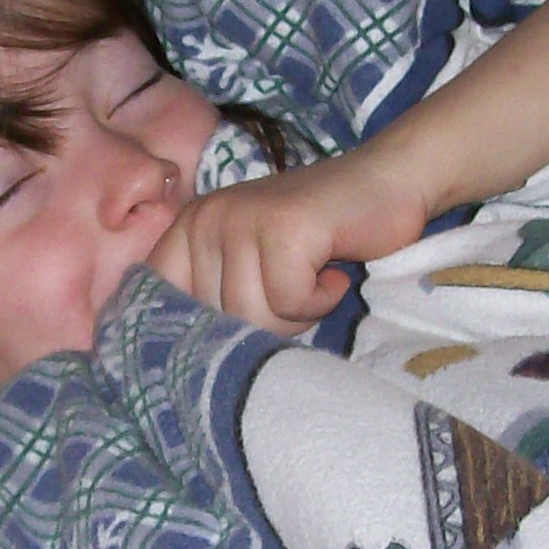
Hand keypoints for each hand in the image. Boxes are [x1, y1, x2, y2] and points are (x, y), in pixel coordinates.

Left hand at [146, 145, 434, 330]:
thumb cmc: (321, 236)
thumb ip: (217, 299)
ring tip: (315, 277)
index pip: (160, 304)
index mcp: (188, 229)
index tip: (244, 330)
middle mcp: (204, 218)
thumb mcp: (254, 266)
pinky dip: (322, 299)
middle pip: (217, 322)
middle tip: (298, 287)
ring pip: (252, 316)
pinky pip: (290, 301)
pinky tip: (333, 271)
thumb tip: (189, 365)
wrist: (389, 183)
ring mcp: (241, 218)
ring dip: (297, 313)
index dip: (199, 334)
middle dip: (267, 322)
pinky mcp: (283, 226)